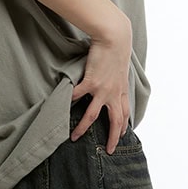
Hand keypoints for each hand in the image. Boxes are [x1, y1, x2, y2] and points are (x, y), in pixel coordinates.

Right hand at [70, 11, 131, 152]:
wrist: (114, 38)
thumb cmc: (117, 49)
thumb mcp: (121, 68)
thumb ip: (115, 78)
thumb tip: (111, 80)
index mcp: (121, 91)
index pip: (125, 114)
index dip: (122, 126)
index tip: (120, 136)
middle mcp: (114, 94)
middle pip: (114, 121)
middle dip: (111, 137)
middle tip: (107, 150)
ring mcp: (102, 89)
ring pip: (92, 115)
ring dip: (83, 128)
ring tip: (74, 137)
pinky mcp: (91, 82)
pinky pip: (78, 96)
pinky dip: (69, 102)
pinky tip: (62, 108)